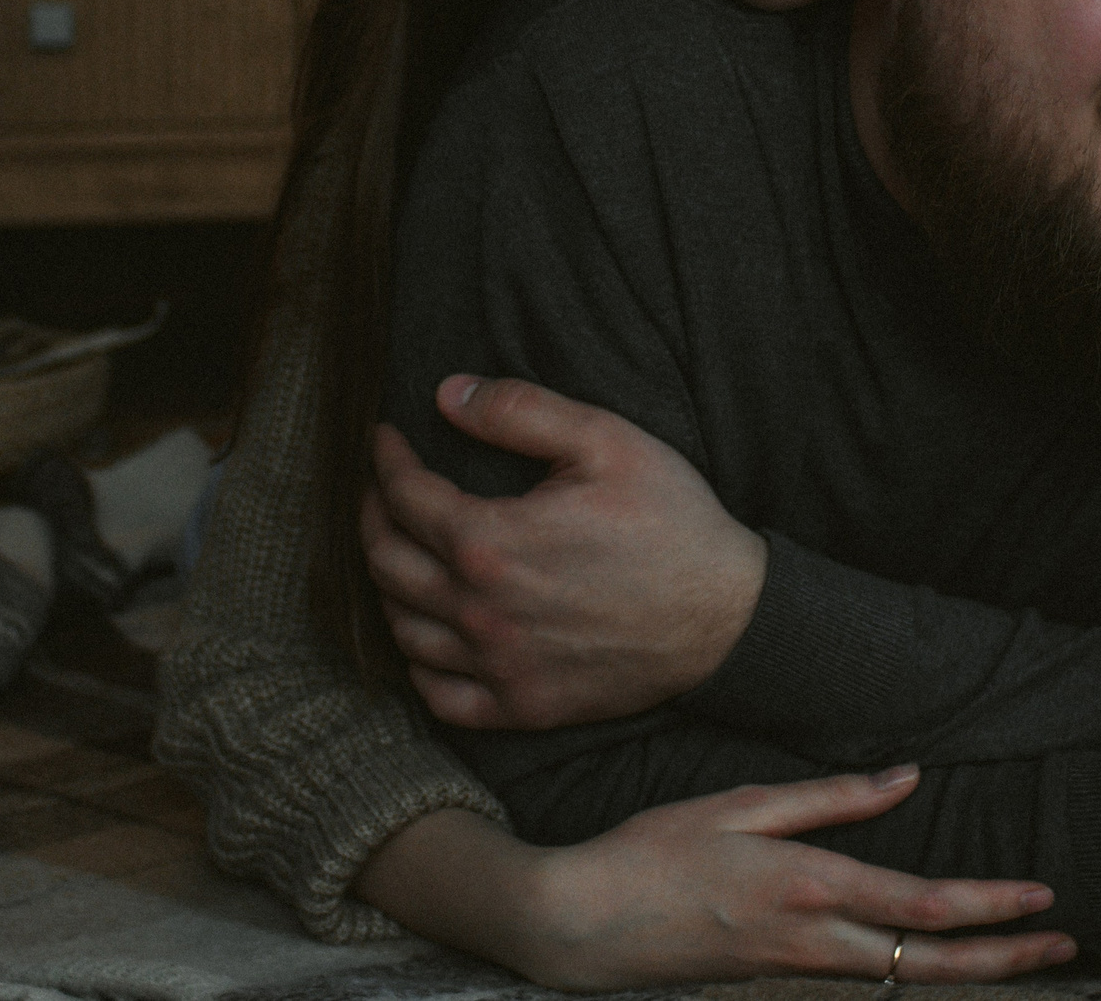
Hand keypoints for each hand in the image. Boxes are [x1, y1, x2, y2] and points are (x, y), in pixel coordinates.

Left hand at [361, 375, 768, 728]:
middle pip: (386, 561)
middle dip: (373, 514)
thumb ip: (520, 410)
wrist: (727, 617)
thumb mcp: (606, 440)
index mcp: (490, 542)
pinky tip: (427, 633)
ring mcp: (498, 667)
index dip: (386, 459)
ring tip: (400, 550)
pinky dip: (418, 662)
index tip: (386, 438)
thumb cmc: (672, 522)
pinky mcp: (523, 707)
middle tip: (383, 487)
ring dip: (389, 584)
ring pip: (402, 629)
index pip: (404, 496)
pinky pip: (439, 695)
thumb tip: (445, 394)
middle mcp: (480, 612)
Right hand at [507, 767, 1076, 989]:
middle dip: (1006, 959)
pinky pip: (866, 977)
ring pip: (904, 978)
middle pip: (930, 964)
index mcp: (808, 888)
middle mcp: (813, 941)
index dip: (991, 907)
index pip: (921, 907)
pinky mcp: (779, 976)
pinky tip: (935, 952)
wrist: (583, 928)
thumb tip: (906, 779)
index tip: (1045, 897)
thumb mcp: (740, 805)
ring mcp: (797, 968)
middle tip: (1067, 947)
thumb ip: (830, 799)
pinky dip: (915, 968)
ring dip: (969, 967)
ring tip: (1021, 953)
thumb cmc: (654, 853)